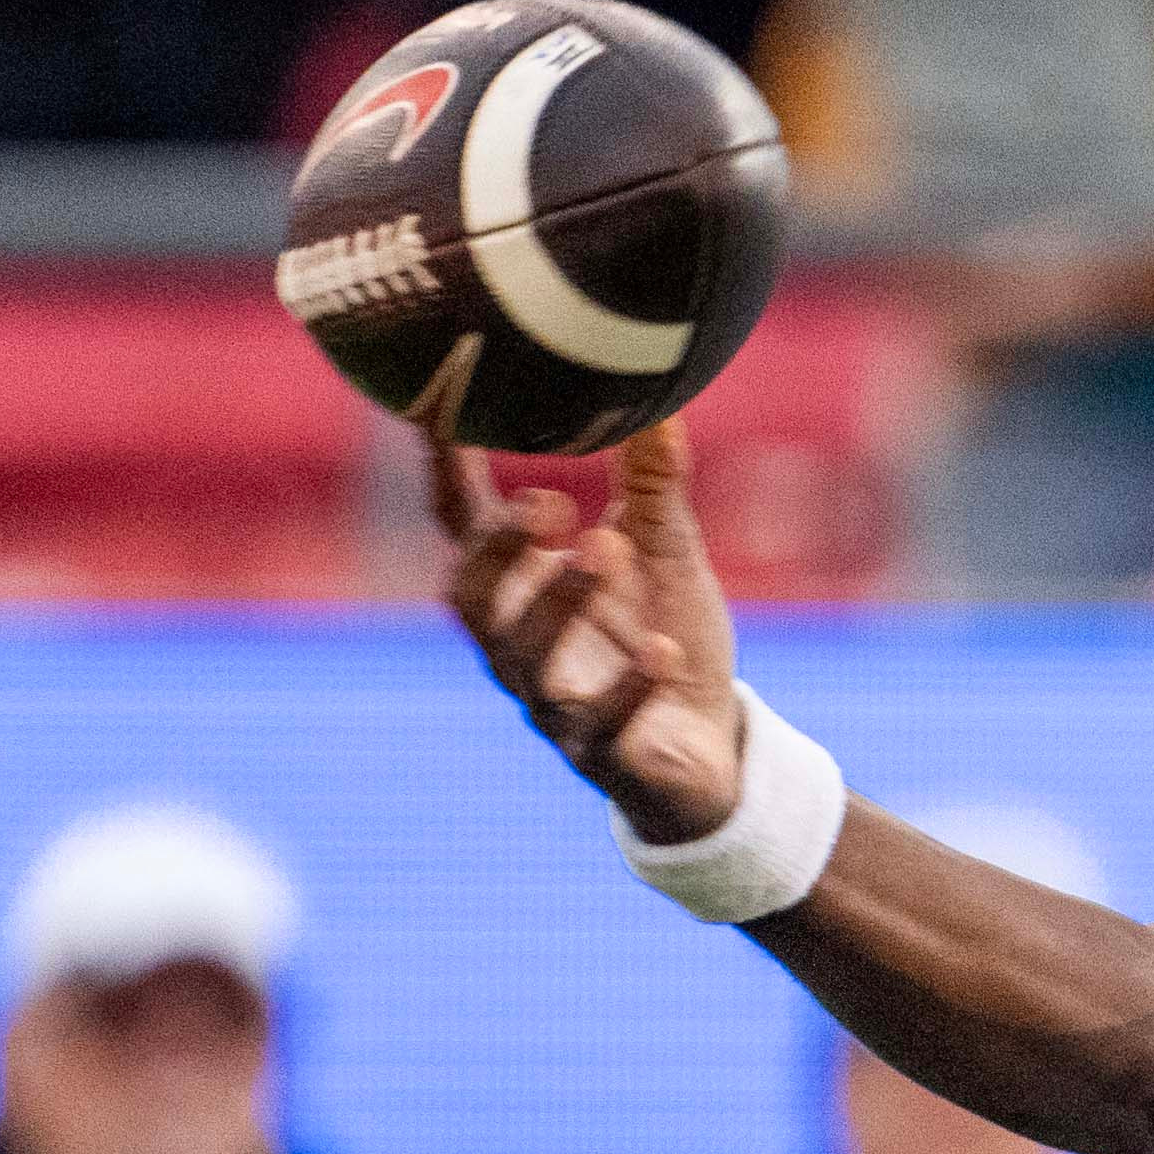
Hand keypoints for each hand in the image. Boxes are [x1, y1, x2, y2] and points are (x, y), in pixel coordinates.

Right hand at [433, 422, 743, 844]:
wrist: (711, 748)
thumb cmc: (664, 637)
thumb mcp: (662, 552)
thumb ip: (652, 483)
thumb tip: (658, 397)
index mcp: (521, 586)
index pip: (462, 520)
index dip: (442, 463)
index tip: (442, 397)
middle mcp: (517, 645)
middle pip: (469, 597)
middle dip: (497, 548)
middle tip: (548, 500)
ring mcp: (553, 705)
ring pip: (525, 660)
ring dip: (560, 601)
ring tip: (605, 548)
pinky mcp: (601, 756)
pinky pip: (600, 727)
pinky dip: (630, 688)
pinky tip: (663, 651)